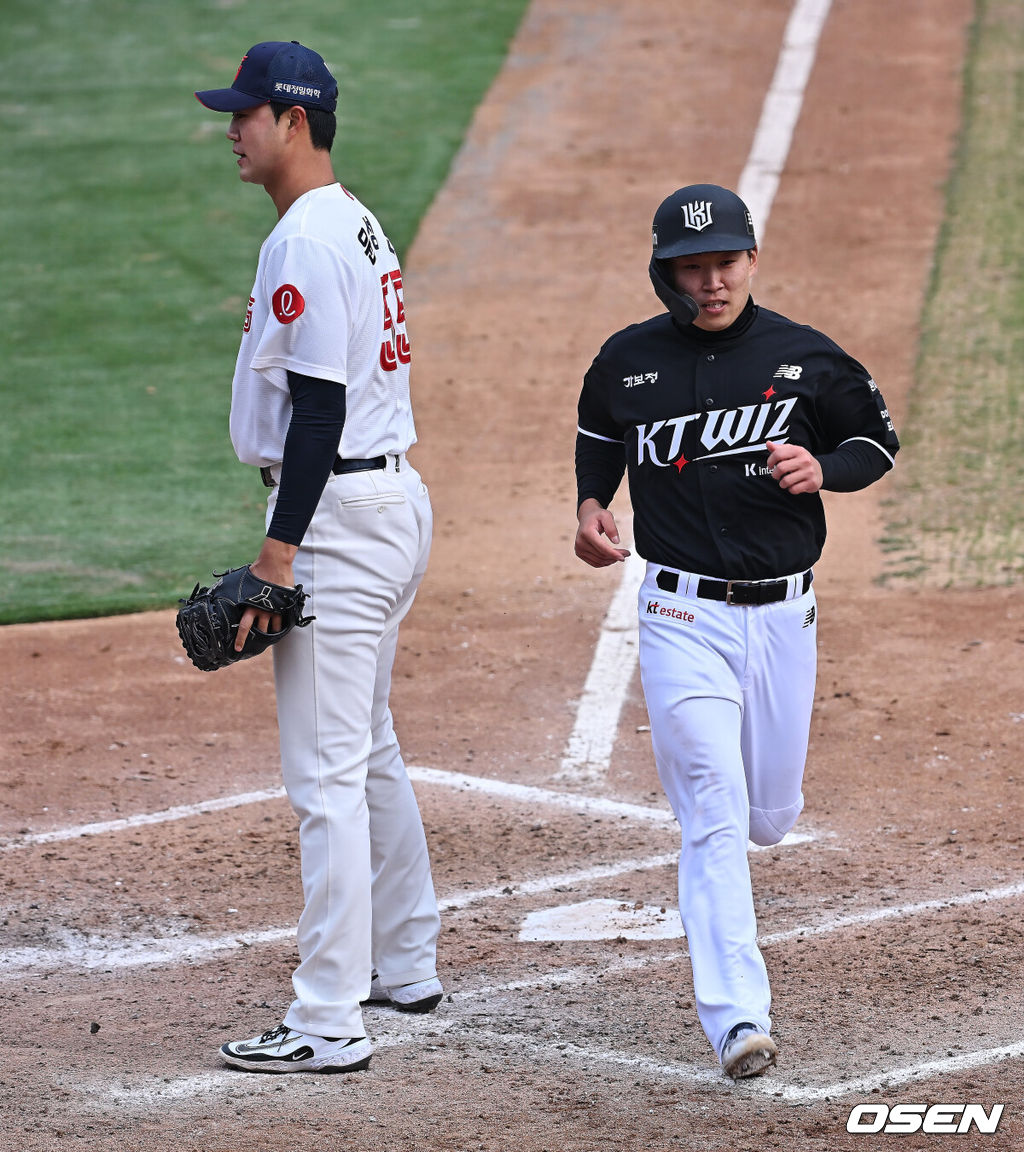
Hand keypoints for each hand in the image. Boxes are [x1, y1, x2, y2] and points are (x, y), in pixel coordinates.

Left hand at [235, 537, 298, 651]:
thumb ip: (237, 592)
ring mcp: (274, 609)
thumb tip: (220, 593)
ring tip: (270, 634)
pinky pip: (283, 620)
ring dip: (271, 632)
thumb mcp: (242, 582)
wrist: (274, 564)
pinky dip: (281, 624)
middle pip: (260, 630)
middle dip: (259, 637)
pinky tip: (280, 626)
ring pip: (273, 628)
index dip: (240, 639)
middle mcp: (262, 610)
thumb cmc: (257, 571)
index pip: (243, 627)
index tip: (238, 648)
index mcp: (250, 606)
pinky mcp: (284, 605)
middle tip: (257, 641)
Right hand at [575, 499, 630, 567]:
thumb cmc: (598, 516)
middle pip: (601, 555)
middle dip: (616, 556)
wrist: (586, 517)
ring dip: (611, 560)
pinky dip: (605, 562)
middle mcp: (580, 542)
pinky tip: (612, 558)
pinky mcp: (580, 553)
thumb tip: (616, 542)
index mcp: (587, 533)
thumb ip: (611, 528)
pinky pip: (595, 563)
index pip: (602, 548)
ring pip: (599, 561)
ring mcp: (579, 549)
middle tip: (627, 553)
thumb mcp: (607, 516)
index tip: (624, 556)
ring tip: (620, 555)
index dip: (614, 554)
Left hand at [766, 440, 822, 494]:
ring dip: (782, 484)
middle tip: (777, 476)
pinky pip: (794, 489)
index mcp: (798, 450)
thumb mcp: (792, 452)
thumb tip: (768, 443)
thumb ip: (779, 449)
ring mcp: (809, 471)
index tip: (770, 466)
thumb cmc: (800, 461)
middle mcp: (805, 460)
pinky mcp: (812, 482)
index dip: (770, 461)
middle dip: (775, 475)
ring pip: (786, 481)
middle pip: (781, 468)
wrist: (819, 471)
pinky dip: (791, 489)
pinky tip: (794, 486)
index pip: (778, 454)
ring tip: (785, 482)